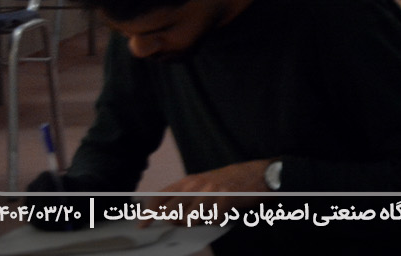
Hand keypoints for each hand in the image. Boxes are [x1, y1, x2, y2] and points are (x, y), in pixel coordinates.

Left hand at [144, 160, 268, 220]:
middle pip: (172, 213)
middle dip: (177, 221)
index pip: (160, 198)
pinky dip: (218, 220)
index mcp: (188, 181)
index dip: (148, 213)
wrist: (258, 174)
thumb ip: (183, 196)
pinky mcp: (224, 200)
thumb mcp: (202, 183)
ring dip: (200, 221)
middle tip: (192, 217)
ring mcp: (210, 193)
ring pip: (191, 220)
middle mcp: (196, 186)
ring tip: (211, 212)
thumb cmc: (228, 181)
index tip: (141, 225)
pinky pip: (213, 221)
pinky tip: (225, 211)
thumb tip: (164, 214)